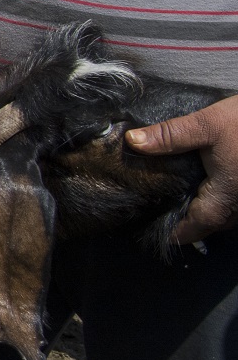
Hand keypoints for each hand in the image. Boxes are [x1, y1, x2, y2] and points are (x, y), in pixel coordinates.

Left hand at [128, 94, 237, 242]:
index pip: (200, 225)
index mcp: (229, 193)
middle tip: (173, 217)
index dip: (182, 232)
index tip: (167, 235)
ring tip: (192, 201)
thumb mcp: (208, 123)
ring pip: (234, 214)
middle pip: (219, 222)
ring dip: (215, 211)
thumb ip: (171, 135)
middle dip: (198, 222)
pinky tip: (217, 185)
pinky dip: (229, 200)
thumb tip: (133, 141)